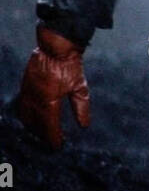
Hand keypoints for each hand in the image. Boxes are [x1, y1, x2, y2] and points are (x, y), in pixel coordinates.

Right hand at [17, 25, 90, 148]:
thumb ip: (81, 107)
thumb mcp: (80, 87)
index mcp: (49, 99)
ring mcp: (28, 90)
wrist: (56, 45)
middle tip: (51, 142)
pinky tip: (31, 118)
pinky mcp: (25, 84)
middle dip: (43, 134)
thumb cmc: (70, 65)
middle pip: (36, 122)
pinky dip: (26, 114)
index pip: (49, 124)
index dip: (53, 137)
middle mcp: (35, 96)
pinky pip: (22, 104)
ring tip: (40, 134)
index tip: (57, 146)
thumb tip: (83, 126)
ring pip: (26, 114)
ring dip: (32, 126)